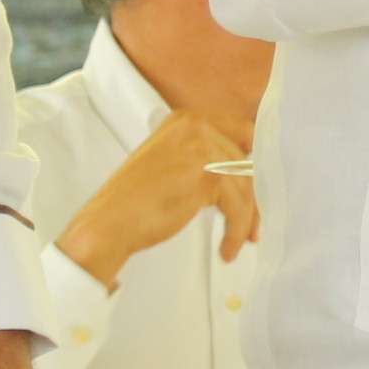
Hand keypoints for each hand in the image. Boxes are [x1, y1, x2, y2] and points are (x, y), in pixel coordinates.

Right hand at [54, 110, 259, 290]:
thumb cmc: (136, 201)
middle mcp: (195, 127)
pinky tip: (228, 248)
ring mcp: (201, 148)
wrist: (108, 224)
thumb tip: (247, 168)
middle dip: (253, 198)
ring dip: (247, 219)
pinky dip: (237, 231)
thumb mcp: (172, 163)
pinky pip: (238, 206)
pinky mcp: (207, 175)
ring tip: (241, 240)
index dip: (255, 162)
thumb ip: (203, 156)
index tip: (259, 188)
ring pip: (245, 186)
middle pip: (247, 162)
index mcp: (186, 120)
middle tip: (253, 226)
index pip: (242, 133)